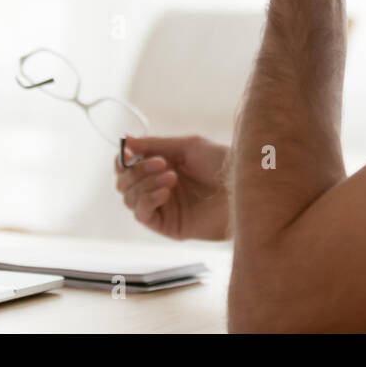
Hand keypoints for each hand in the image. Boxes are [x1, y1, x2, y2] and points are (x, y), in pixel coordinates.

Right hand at [114, 135, 230, 240]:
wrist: (242, 186)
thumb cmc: (220, 163)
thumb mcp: (186, 146)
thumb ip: (154, 144)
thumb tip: (125, 140)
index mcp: (160, 168)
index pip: (127, 166)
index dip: (124, 159)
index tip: (129, 152)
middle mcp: (157, 187)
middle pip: (124, 182)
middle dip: (137, 170)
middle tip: (162, 163)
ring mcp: (162, 208)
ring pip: (129, 198)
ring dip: (145, 183)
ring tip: (172, 177)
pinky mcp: (167, 226)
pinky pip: (142, 215)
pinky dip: (147, 199)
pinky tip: (165, 192)